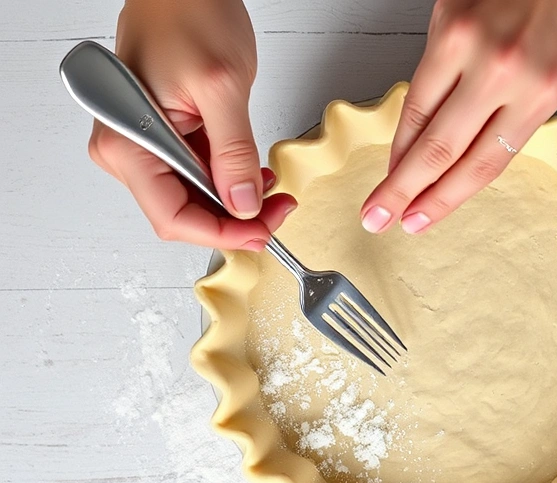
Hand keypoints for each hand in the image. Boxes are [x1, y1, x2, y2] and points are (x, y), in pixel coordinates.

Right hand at [88, 0, 295, 250]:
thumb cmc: (189, 13)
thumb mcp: (223, 87)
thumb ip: (233, 152)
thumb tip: (243, 204)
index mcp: (128, 140)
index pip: (172, 216)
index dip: (220, 234)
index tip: (261, 232)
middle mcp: (126, 147)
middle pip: (180, 212)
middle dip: (232, 221)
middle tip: (277, 213)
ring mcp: (142, 142)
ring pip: (190, 197)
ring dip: (232, 203)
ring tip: (271, 193)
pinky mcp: (161, 134)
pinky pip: (192, 173)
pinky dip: (225, 181)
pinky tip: (252, 177)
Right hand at [360, 0, 556, 234]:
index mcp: (544, 86)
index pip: (488, 161)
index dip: (452, 198)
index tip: (427, 219)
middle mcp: (503, 74)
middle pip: (447, 152)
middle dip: (410, 194)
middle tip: (384, 221)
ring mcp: (469, 49)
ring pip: (423, 123)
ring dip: (397, 165)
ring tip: (379, 197)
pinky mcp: (445, 25)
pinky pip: (416, 85)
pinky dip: (402, 121)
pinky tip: (394, 146)